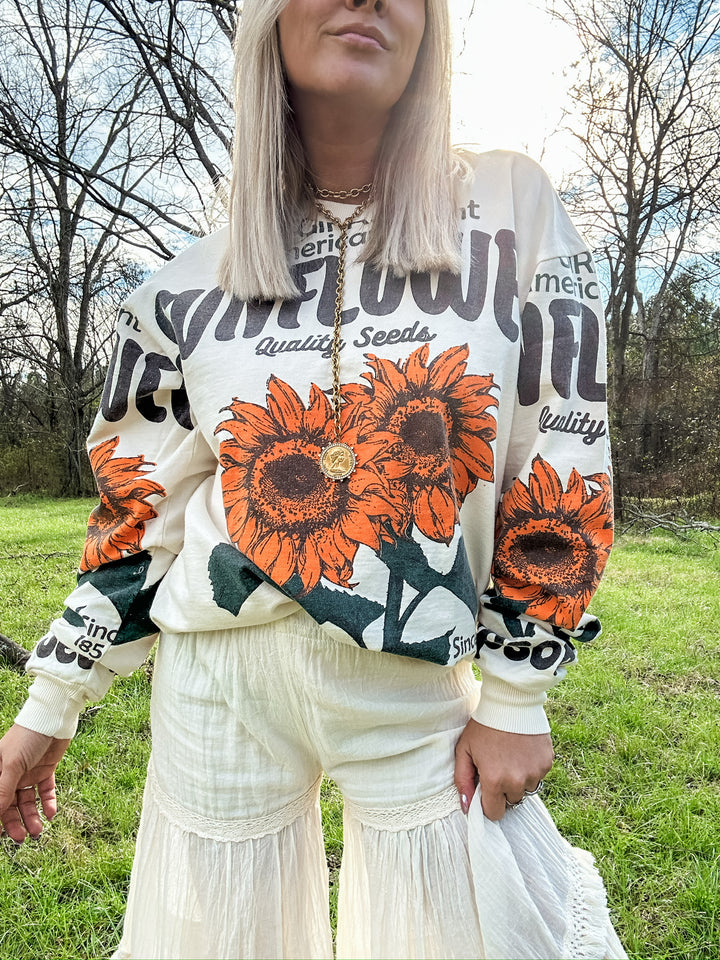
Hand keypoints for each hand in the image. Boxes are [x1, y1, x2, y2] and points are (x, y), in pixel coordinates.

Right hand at [0, 724, 70, 842]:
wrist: (54, 717)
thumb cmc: (27, 736)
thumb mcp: (13, 764)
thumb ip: (4, 790)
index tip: (1, 836)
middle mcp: (11, 774)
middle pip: (10, 805)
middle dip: (16, 823)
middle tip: (23, 838)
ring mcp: (28, 772)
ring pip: (28, 802)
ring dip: (32, 817)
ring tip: (39, 830)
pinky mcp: (45, 770)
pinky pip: (45, 791)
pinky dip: (48, 803)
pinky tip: (51, 813)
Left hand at [454, 718, 553, 820]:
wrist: (511, 702)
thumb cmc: (484, 726)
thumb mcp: (465, 750)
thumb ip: (462, 780)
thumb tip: (467, 808)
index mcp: (494, 780)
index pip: (494, 813)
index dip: (488, 804)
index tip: (486, 790)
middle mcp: (517, 781)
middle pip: (511, 801)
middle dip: (504, 790)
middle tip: (498, 767)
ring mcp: (535, 772)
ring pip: (526, 789)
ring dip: (519, 780)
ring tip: (511, 758)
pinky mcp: (547, 762)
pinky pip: (538, 775)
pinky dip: (531, 768)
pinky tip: (522, 751)